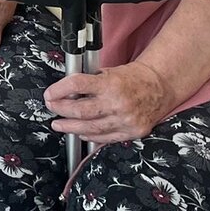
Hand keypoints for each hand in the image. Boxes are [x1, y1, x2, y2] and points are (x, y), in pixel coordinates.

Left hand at [46, 61, 176, 144]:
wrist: (159, 86)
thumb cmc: (133, 78)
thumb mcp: (108, 72)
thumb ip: (88, 82)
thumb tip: (65, 92)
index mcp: (110, 83)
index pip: (76, 85)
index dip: (58, 90)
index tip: (49, 94)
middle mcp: (117, 103)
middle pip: (80, 111)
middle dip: (60, 110)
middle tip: (51, 108)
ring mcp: (126, 120)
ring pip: (90, 129)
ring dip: (70, 127)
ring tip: (59, 125)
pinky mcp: (133, 132)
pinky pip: (106, 138)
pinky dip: (90, 137)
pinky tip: (81, 134)